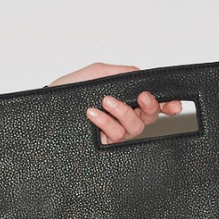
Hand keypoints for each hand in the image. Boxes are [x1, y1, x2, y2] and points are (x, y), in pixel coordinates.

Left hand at [47, 61, 182, 144]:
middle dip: (149, 107)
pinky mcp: (102, 145)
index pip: (151, 104)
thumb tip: (140, 74)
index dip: (167, 106)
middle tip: (141, 97)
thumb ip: (120, 73)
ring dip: (122, 113)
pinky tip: (94, 114)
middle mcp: (121, 118)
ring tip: (105, 101)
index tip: (174, 105)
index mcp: (124, 99)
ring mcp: (112, 133)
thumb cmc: (66, 90)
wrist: (44, 107)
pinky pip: (114, 138)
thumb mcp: (95, 74)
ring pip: (133, 129)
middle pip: (148, 118)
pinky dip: (105, 123)